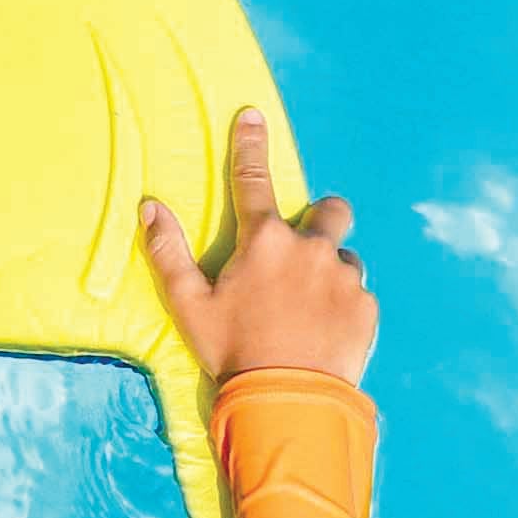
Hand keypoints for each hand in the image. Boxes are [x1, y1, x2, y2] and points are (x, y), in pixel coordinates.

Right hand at [135, 107, 368, 386]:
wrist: (289, 402)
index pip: (253, 178)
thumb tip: (149, 207)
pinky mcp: (367, 307)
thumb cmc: (233, 352)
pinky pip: (359, 294)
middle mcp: (311, 248)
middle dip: (322, 217)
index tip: (253, 115)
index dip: (250, 143)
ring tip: (311, 309)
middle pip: (330, 209)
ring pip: (345, 257)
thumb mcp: (189, 305)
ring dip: (331, 271)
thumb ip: (168, 253)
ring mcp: (345, 276)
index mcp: (264, 242)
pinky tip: (326, 332)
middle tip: (305, 248)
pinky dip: (345, 306)